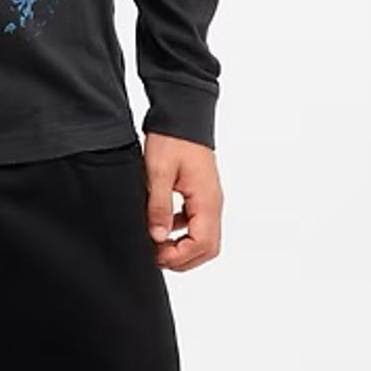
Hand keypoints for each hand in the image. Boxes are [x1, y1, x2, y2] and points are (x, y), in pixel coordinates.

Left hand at [142, 131, 222, 271]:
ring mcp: (209, 198)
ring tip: (158, 244)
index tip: (157, 255)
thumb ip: (159, 206)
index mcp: (207, 200)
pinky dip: (183, 230)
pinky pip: (197, 221)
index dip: (180, 256)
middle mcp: (213, 202)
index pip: (203, 244)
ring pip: (203, 236)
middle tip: (156, 255)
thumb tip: (158, 237)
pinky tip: (164, 224)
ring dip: (183, 246)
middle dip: (183, 258)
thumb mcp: (158, 171)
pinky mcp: (201, 192)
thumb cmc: (173, 138)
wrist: (182, 113)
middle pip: (207, 247)